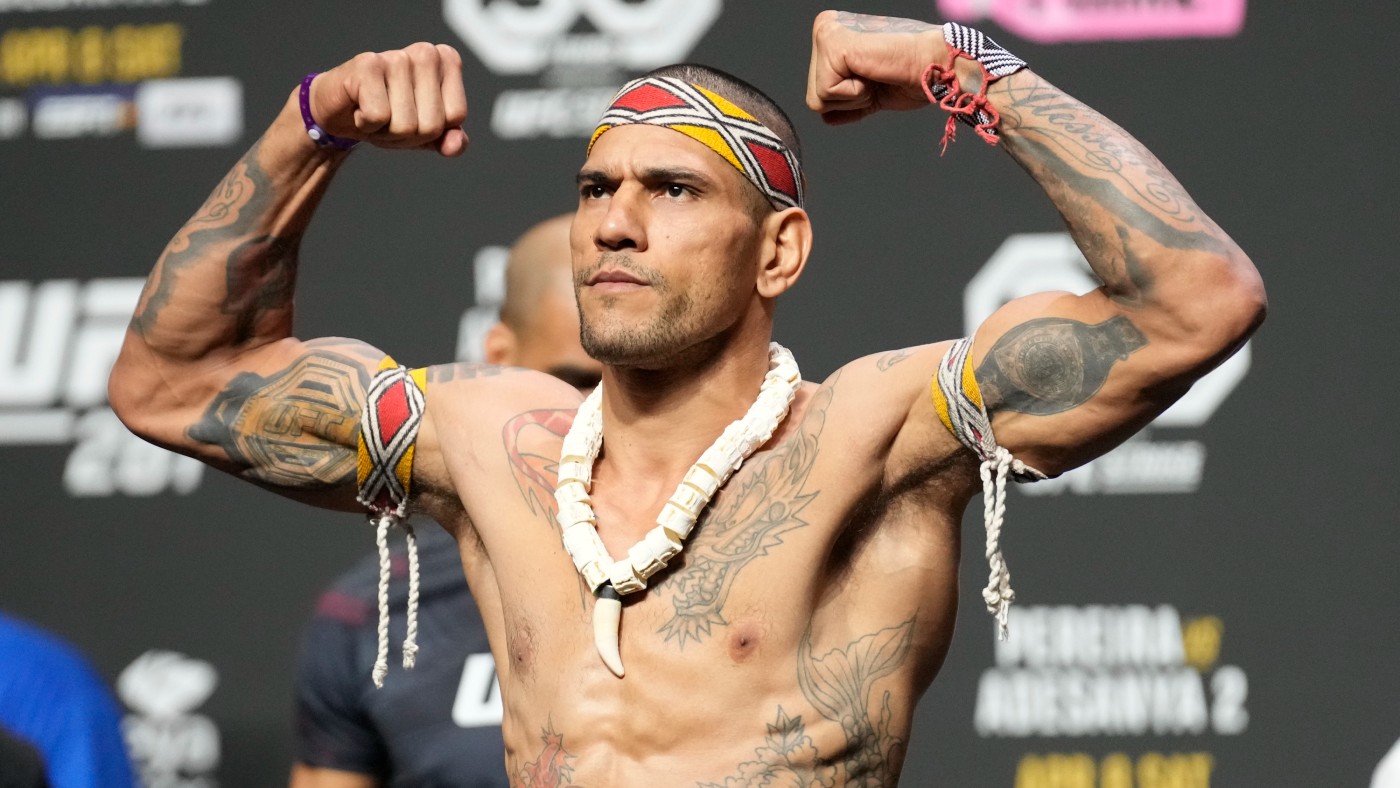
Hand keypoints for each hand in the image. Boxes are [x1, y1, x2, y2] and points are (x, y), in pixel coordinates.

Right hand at [309, 43, 468, 156]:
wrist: (340, 112)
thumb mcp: (426, 134)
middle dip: (408, 134)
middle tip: (390, 116)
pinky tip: (359, 107)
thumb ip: (451, 141)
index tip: (413, 115)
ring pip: (406, 124)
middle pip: (432, 124)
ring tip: (374, 110)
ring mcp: (396, 57)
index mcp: (446, 62)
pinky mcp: (367, 64)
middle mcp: (425, 53)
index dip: (432, 130)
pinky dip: (366, 124)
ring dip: (386, 130)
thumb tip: (456, 144)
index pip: (456, 116)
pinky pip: (378, 116)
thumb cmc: (387, 116)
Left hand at [805, 11, 946, 124]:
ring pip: (817, 98)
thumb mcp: (871, 93)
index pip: (817, 91)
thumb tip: (825, 118)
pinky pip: (826, 93)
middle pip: (812, 97)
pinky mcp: (831, 43)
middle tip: (875, 78)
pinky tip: (872, 71)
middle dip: (848, 101)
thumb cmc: (910, 76)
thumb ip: (845, 100)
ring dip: (853, 97)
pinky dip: (854, 94)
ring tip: (874, 74)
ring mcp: (825, 34)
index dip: (850, 100)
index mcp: (832, 38)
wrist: (934, 67)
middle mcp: (824, 29)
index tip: (875, 80)